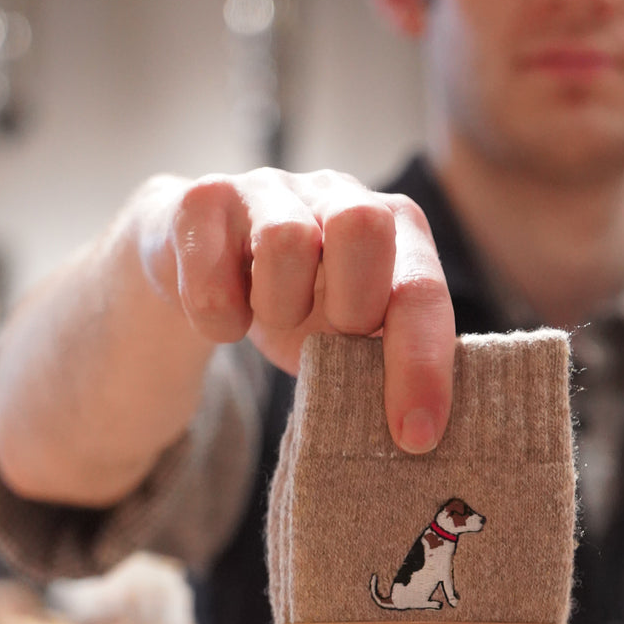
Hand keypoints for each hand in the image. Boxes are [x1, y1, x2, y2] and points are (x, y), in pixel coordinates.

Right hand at [139, 168, 455, 453]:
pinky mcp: (202, 199)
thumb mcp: (350, 332)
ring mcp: (268, 188)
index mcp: (393, 226)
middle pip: (365, 225)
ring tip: (273, 318)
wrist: (201, 261)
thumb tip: (418, 433)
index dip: (422, 363)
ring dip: (279, 309)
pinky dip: (219, 321)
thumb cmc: (297, 302)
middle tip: (330, 338)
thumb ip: (388, 359)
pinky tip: (226, 318)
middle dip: (351, 306)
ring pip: (286, 241)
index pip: (421, 289)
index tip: (416, 435)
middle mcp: (337, 191)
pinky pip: (212, 277)